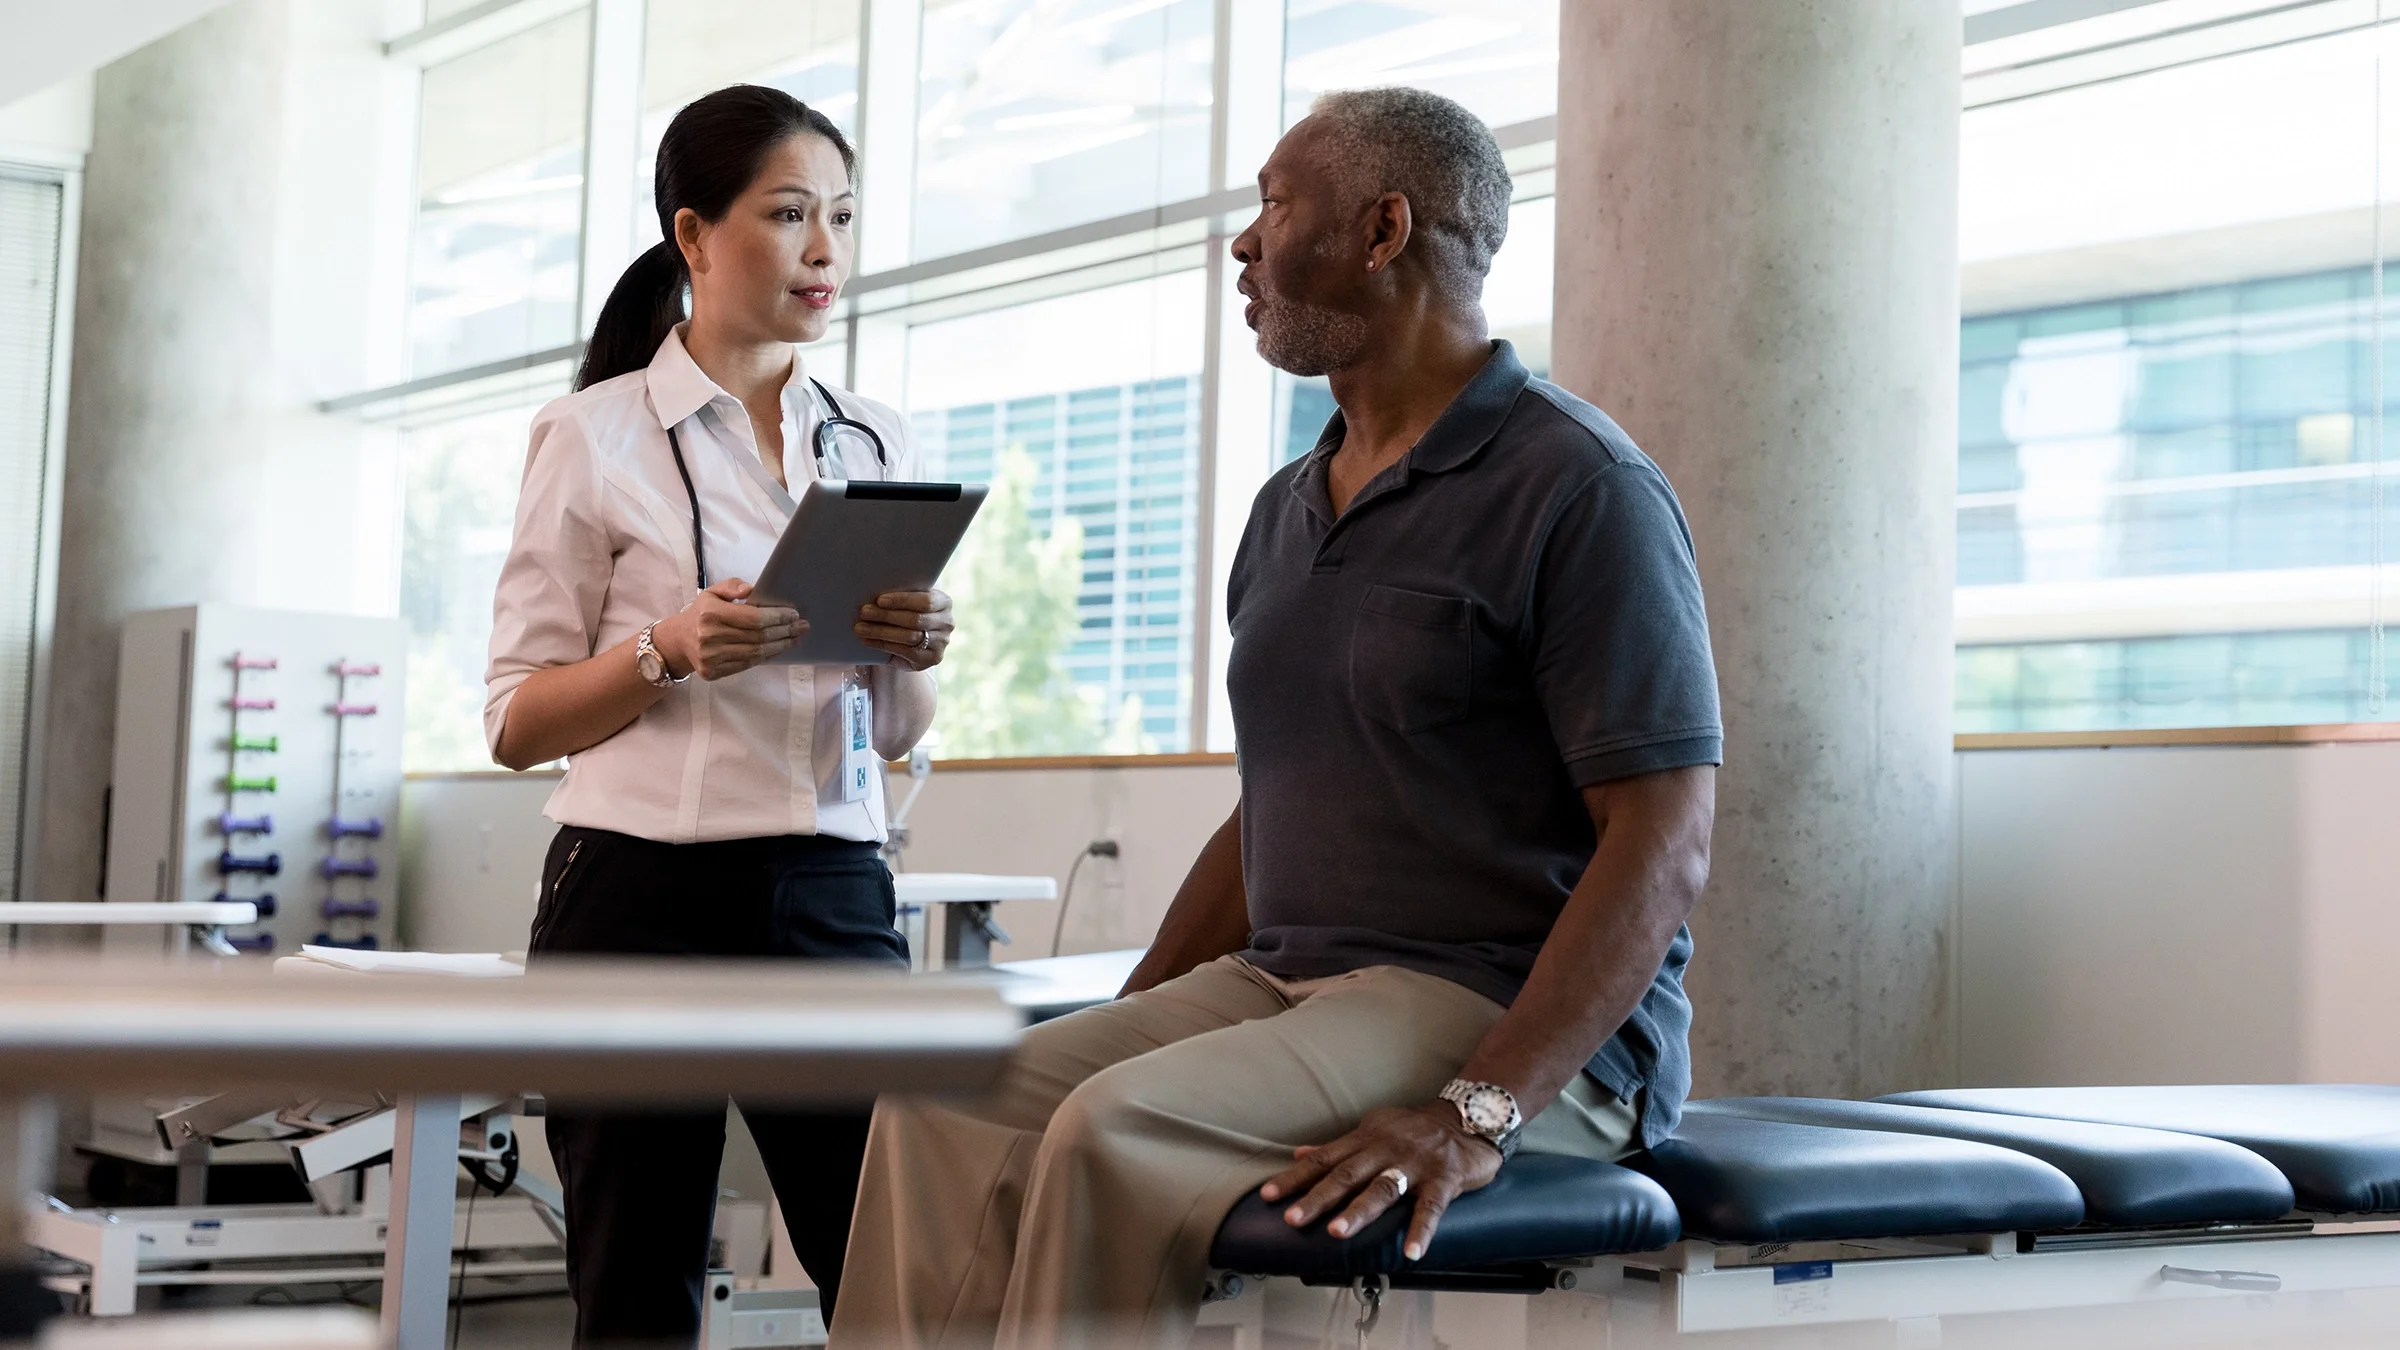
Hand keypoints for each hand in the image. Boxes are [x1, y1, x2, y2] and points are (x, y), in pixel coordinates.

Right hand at [654, 579, 803, 681]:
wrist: (678, 640)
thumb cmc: (702, 613)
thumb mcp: (712, 592)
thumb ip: (732, 586)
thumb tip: (751, 590)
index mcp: (710, 614)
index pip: (753, 618)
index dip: (777, 617)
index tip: (793, 614)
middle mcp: (710, 637)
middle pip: (758, 637)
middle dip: (785, 631)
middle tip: (802, 626)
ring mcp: (711, 658)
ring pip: (756, 653)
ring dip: (780, 646)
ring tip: (795, 638)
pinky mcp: (713, 672)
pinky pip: (747, 665)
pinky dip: (766, 656)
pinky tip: (778, 648)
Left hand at [856, 589, 953, 670]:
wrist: (913, 640)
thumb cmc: (907, 612)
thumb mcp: (908, 601)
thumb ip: (900, 596)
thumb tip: (871, 590)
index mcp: (944, 602)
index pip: (925, 601)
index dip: (902, 600)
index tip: (880, 599)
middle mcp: (947, 623)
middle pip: (915, 620)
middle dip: (886, 616)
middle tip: (864, 612)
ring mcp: (941, 643)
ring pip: (909, 637)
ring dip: (881, 632)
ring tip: (860, 627)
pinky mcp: (931, 659)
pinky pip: (905, 652)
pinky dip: (882, 645)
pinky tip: (867, 640)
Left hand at [1258, 1103, 1501, 1261]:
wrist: (1469, 1117)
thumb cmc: (1415, 1130)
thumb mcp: (1373, 1130)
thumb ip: (1338, 1148)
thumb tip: (1299, 1154)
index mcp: (1365, 1140)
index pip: (1324, 1160)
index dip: (1295, 1177)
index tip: (1268, 1195)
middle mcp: (1386, 1149)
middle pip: (1347, 1175)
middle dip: (1319, 1198)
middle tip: (1293, 1219)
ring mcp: (1415, 1164)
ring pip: (1383, 1187)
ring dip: (1359, 1211)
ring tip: (1338, 1233)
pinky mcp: (1445, 1178)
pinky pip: (1431, 1206)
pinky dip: (1421, 1229)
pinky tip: (1412, 1252)